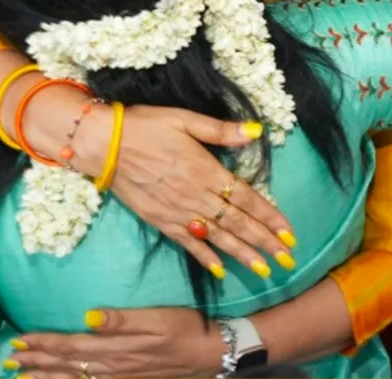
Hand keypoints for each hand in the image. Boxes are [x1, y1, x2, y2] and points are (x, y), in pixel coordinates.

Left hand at [10, 307, 223, 377]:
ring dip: (46, 378)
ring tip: (21, 377)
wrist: (209, 352)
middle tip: (10, 359)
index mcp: (117, 347)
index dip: (44, 343)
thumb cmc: (185, 328)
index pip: (71, 345)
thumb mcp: (158, 317)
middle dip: (37, 362)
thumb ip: (123, 319)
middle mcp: (113, 366)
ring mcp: (120, 377)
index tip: (20, 340)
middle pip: (67, 365)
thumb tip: (89, 317)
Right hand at [71, 105, 297, 273]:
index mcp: (206, 170)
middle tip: (287, 259)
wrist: (101, 144)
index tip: (289, 232)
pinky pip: (187, 243)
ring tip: (264, 269)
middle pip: (237, 223)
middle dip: (265, 242)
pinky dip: (205, 257)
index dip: (270, 216)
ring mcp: (177, 211)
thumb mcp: (186, 120)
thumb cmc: (145, 126)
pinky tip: (221, 271)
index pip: (246, 198)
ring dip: (243, 254)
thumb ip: (222, 130)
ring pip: (217, 237)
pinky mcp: (159, 220)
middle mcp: (195, 195)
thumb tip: (256, 131)